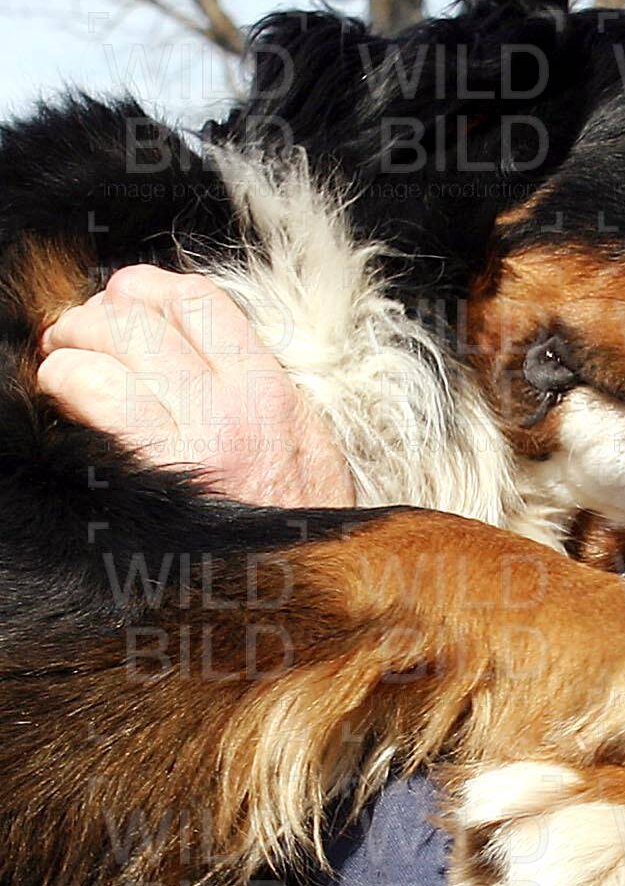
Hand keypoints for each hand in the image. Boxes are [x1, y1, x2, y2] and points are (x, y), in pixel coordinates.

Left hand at [36, 264, 355, 509]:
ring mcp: (195, 436)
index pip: (198, 299)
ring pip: (112, 341)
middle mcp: (235, 404)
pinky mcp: (157, 472)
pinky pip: (95, 391)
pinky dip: (63, 382)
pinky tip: (60, 402)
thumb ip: (254, 392)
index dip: (145, 288)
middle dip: (93, 316)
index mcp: (271, 390)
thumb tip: (183, 351)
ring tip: (60, 368)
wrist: (303, 597)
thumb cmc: (294, 533)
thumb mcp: (302, 447)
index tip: (123, 304)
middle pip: (141, 314)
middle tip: (73, 340)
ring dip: (70, 345)